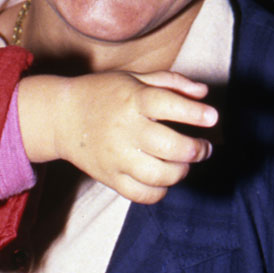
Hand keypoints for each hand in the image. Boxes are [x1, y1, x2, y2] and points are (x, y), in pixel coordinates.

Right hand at [18, 71, 216, 203]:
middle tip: (204, 148)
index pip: (168, 105)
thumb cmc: (103, 93)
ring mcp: (116, 157)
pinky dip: (160, 191)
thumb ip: (171, 82)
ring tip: (184, 164)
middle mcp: (125, 129)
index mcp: (132, 99)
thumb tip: (204, 93)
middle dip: (196, 150)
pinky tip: (163, 179)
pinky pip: (141, 194)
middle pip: (170, 147)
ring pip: (159, 175)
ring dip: (181, 172)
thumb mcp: (134, 78)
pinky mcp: (109, 177)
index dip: (195, 113)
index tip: (213, 117)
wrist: (61, 116)